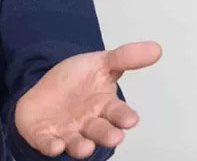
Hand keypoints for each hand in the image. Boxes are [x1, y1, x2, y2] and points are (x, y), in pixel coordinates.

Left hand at [14, 41, 161, 158]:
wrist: (40, 88)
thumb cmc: (74, 81)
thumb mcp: (98, 63)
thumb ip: (125, 58)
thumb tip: (156, 48)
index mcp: (105, 107)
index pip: (119, 113)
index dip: (125, 117)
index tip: (130, 119)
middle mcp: (90, 124)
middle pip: (102, 132)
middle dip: (108, 135)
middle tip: (114, 136)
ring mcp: (69, 133)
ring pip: (79, 144)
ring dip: (82, 147)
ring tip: (85, 147)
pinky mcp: (46, 137)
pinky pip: (49, 144)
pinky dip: (52, 146)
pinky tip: (55, 145)